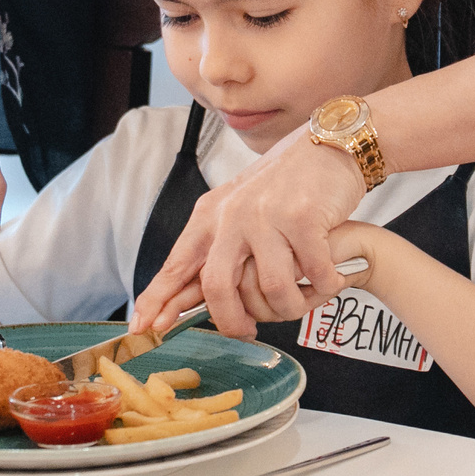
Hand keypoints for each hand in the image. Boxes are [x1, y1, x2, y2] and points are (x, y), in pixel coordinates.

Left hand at [131, 128, 368, 336]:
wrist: (331, 143)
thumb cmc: (289, 182)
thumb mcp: (241, 209)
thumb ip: (220, 248)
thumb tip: (197, 298)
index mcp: (211, 214)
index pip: (176, 265)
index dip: (157, 300)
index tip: (143, 327)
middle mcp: (233, 215)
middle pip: (217, 287)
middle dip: (231, 321)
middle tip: (247, 332)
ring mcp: (267, 216)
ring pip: (271, 290)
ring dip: (291, 306)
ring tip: (303, 298)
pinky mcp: (303, 218)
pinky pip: (314, 275)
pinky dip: (326, 285)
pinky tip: (331, 277)